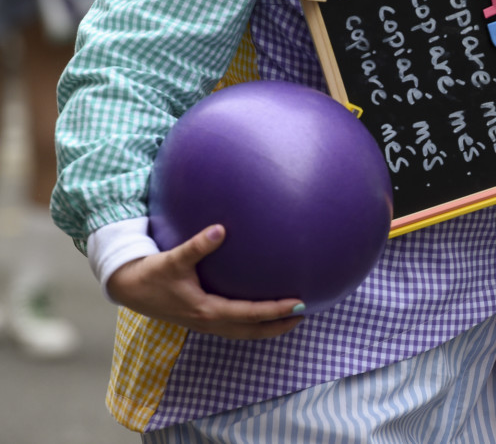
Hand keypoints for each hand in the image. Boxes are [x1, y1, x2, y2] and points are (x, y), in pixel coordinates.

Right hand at [106, 225, 305, 339]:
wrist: (127, 288)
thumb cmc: (151, 273)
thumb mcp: (173, 259)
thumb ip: (197, 246)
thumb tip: (220, 229)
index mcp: (206, 311)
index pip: (250, 314)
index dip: (275, 310)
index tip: (298, 303)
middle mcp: (208, 322)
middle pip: (251, 330)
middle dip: (278, 326)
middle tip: (303, 316)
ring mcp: (204, 324)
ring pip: (242, 331)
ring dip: (266, 327)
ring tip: (290, 318)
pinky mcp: (200, 319)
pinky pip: (233, 326)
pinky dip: (251, 322)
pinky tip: (259, 311)